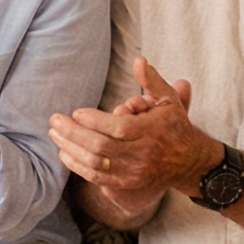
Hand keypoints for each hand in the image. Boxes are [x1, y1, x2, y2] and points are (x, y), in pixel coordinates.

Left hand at [50, 57, 218, 209]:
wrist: (188, 162)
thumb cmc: (174, 126)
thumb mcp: (169, 100)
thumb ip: (151, 80)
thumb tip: (138, 60)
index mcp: (151, 131)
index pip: (118, 128)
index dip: (94, 121)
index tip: (76, 112)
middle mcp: (142, 153)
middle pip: (101, 146)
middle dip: (74, 133)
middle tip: (55, 121)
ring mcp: (133, 171)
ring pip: (96, 163)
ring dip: (71, 149)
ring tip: (54, 134)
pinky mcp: (126, 182)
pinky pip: (97, 177)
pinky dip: (77, 165)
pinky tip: (64, 153)